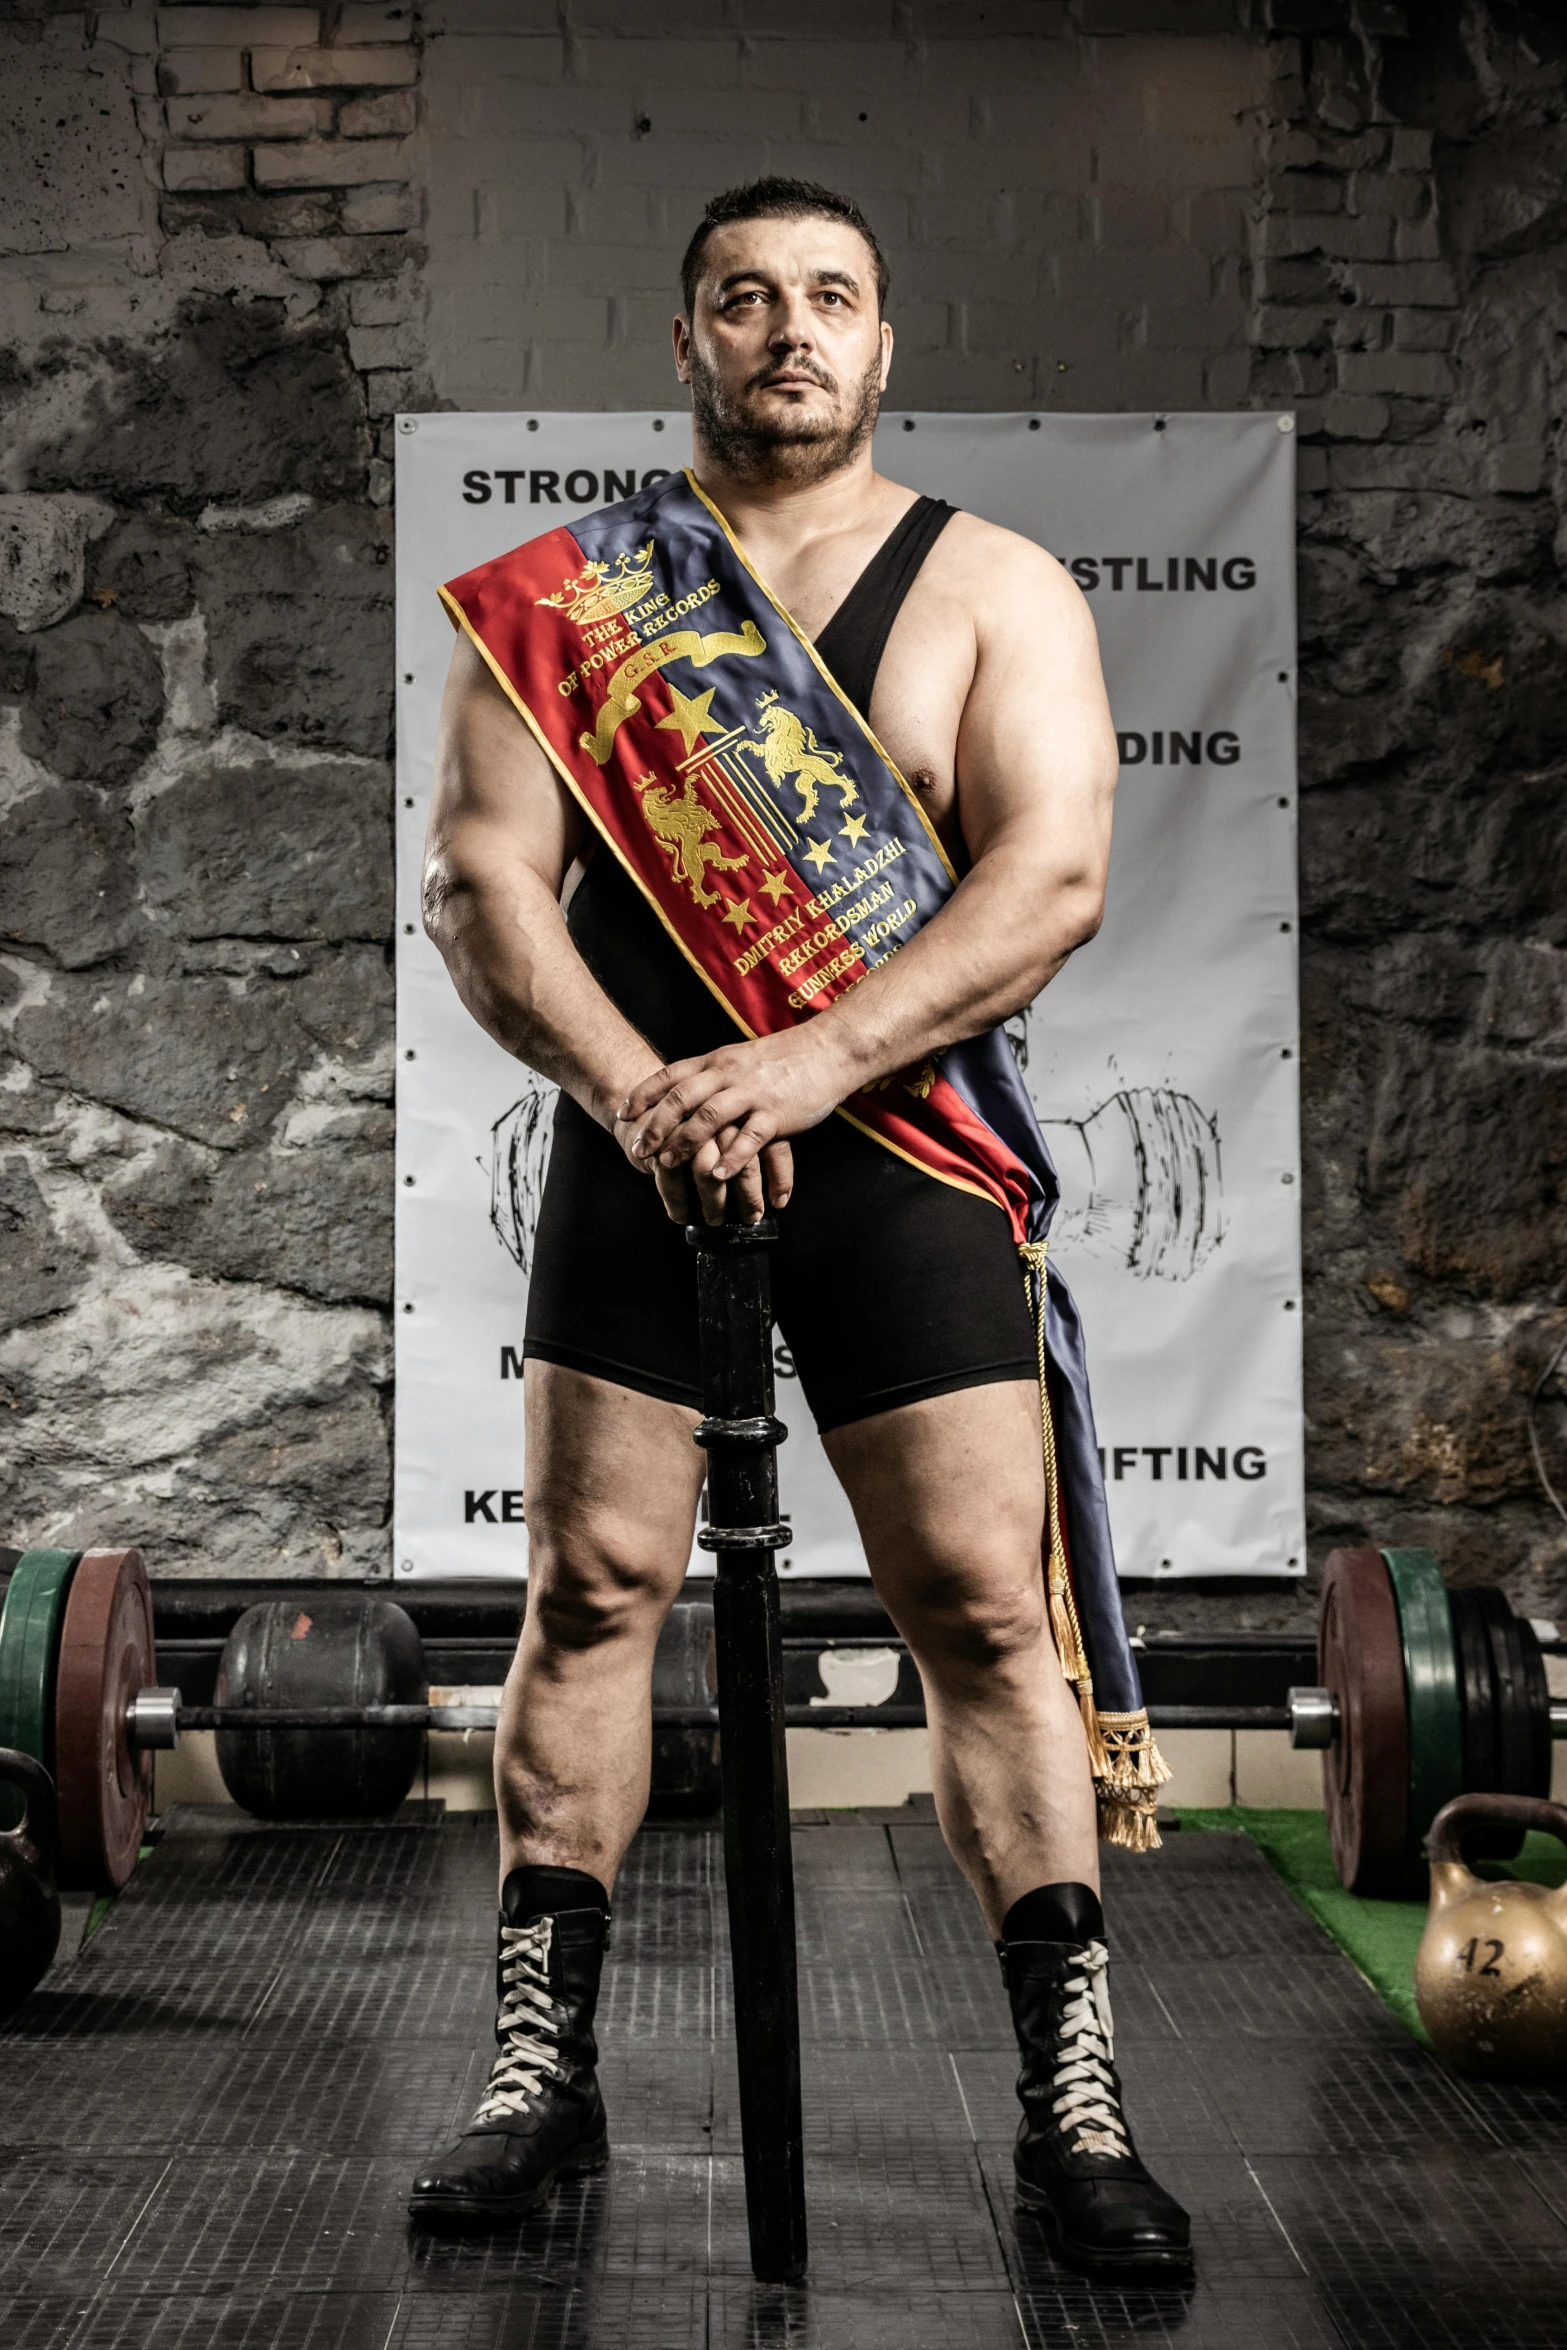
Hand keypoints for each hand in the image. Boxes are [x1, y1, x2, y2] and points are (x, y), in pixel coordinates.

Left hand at [618, 1031, 848, 1223]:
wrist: (829, 1049)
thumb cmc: (785, 1058)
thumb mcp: (740, 1057)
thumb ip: (714, 1075)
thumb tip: (686, 1093)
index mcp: (717, 1061)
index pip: (670, 1075)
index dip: (643, 1094)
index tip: (622, 1114)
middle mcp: (729, 1074)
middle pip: (682, 1098)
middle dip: (656, 1126)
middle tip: (639, 1149)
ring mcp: (752, 1093)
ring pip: (710, 1118)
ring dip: (685, 1144)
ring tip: (667, 1167)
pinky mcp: (777, 1113)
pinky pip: (750, 1137)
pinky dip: (731, 1158)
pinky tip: (717, 1176)